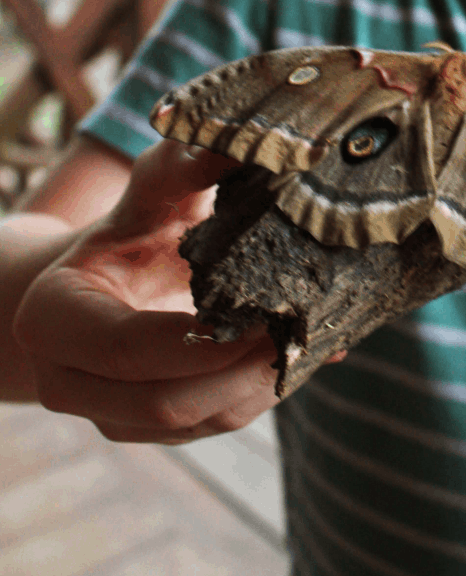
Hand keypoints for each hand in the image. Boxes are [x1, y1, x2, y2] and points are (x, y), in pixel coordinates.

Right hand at [13, 139, 344, 443]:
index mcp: (52, 318)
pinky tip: (294, 351)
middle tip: (297, 328)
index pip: (126, 347)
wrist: (118, 268)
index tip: (267, 312)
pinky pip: (211, 425)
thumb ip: (184, 166)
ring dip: (256, 385)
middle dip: (238, 371)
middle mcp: (68, 379)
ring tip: (304, 337)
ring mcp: (107, 413)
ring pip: (195, 422)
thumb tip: (239, 147)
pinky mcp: (149, 428)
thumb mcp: (154, 189)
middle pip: (163, 401)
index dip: (200, 340)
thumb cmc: (137, 222)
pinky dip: (257, 392)